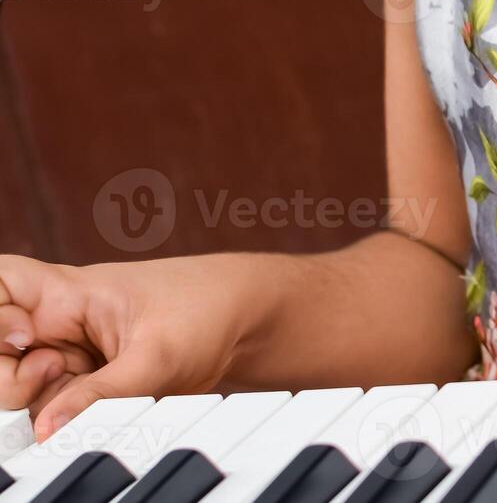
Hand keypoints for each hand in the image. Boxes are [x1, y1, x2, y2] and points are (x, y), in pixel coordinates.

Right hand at [0, 252, 267, 441]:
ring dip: (42, 403)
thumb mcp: (156, 356)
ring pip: (18, 391)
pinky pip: (51, 410)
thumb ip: (99, 396)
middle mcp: (58, 322)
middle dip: (10, 375)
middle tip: (53, 373)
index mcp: (68, 292)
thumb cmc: (207, 311)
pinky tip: (101, 408)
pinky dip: (66, 420)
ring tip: (92, 387)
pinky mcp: (83, 386)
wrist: (247, 322)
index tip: (23, 337)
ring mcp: (68, 356)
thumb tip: (46, 431)